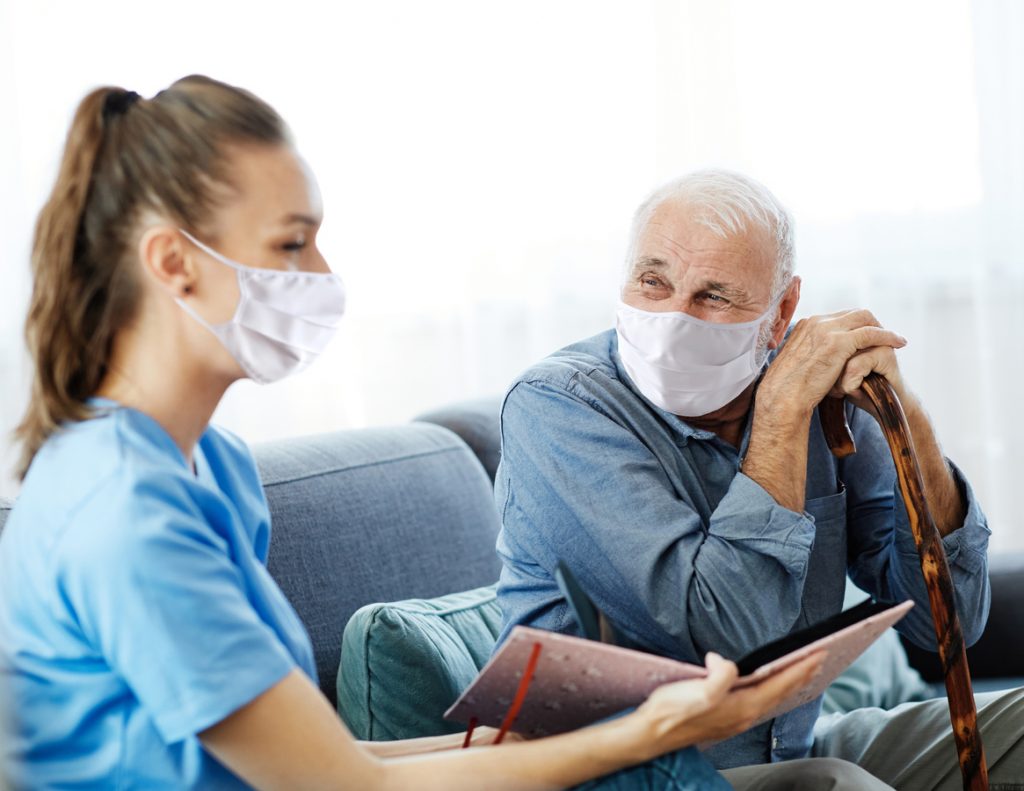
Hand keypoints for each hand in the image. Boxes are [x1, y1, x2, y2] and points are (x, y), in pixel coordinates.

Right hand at [634, 651, 825, 755]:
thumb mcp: (698, 689)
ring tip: (802, 671)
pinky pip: (760, 702)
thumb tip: (726, 661)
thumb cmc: (673, 711)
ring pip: (772, 698)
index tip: (819, 652)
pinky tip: (768, 687)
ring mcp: (736, 719)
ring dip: (790, 684)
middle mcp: (744, 715)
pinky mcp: (725, 719)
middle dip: (802, 675)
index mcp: (743, 706)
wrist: (652, 733)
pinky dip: (773, 690)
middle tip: (820, 658)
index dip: (801, 667)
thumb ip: (720, 675)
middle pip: (782, 693)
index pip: (780, 683)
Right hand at [757, 309, 907, 421]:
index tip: (867, 337)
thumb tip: (818, 359)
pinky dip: (887, 336)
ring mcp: (826, 330)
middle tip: (885, 337)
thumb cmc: (787, 389)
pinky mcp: (838, 343)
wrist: (782, 397)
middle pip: (854, 313)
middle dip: (872, 323)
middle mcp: (816, 322)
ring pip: (864, 318)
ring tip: (896, 340)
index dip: (857, 326)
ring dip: (882, 328)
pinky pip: (871, 333)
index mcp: (806, 325)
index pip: (839, 317)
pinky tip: (898, 343)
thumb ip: (810, 354)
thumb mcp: (797, 364)